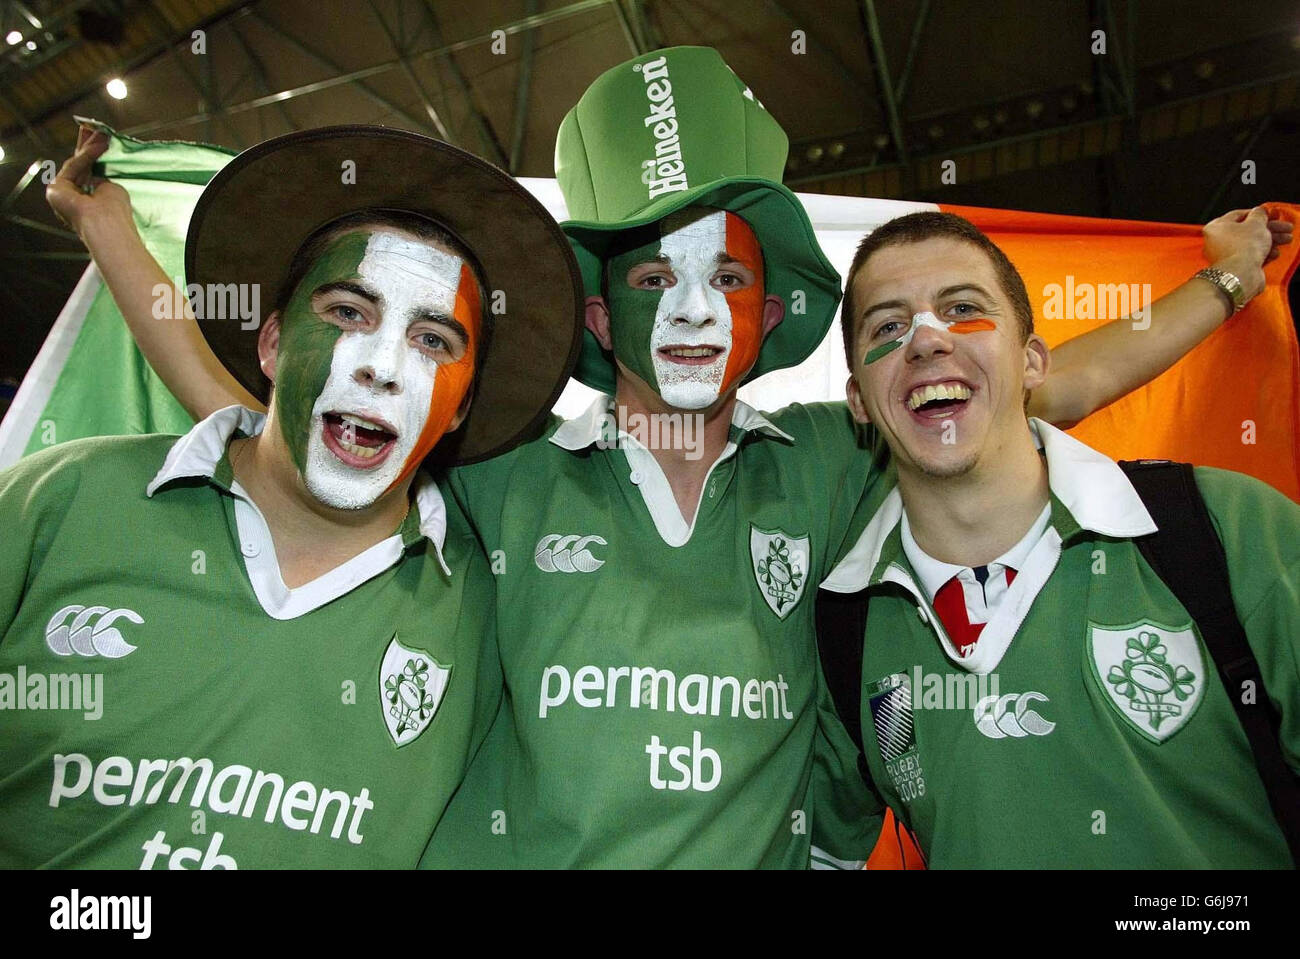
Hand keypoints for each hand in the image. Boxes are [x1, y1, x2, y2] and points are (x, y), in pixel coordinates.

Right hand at [45, 124, 134, 240]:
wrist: (105, 224)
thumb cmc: (115, 213)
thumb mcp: (111, 188)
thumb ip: (102, 178)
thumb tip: (98, 167)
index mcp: (88, 200)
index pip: (88, 172)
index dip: (91, 154)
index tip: (97, 137)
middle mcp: (74, 197)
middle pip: (78, 165)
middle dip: (85, 145)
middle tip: (91, 125)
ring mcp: (63, 194)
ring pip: (75, 164)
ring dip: (89, 147)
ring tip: (102, 133)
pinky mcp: (55, 189)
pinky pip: (72, 167)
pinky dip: (86, 157)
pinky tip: (99, 147)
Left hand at [1202, 207, 1292, 302]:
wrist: (1241, 274)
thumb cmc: (1244, 247)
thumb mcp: (1256, 223)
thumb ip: (1259, 214)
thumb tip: (1258, 212)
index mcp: (1215, 227)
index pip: (1238, 215)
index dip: (1257, 214)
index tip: (1271, 215)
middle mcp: (1216, 242)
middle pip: (1247, 231)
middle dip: (1269, 229)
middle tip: (1285, 228)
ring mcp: (1224, 256)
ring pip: (1250, 244)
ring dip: (1270, 241)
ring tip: (1286, 240)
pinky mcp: (1233, 268)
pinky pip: (1249, 257)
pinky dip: (1263, 254)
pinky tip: (1274, 254)